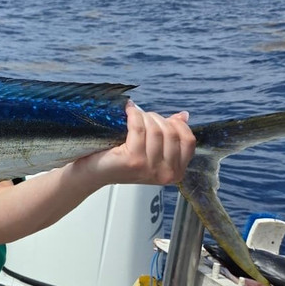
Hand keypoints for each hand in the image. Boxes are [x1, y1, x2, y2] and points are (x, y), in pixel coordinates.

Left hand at [81, 101, 196, 185]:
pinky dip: (133, 115)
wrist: (96, 171)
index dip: (177, 125)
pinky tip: (128, 111)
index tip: (163, 119)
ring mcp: (150, 168)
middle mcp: (166, 173)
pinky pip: (138, 128)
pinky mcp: (133, 160)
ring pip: (155, 129)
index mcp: (176, 172)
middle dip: (156, 118)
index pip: (188, 141)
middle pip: (171, 132)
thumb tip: (184, 116)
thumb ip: (170, 135)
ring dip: (143, 116)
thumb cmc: (123, 160)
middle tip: (142, 116)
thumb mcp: (152, 150)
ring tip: (133, 115)